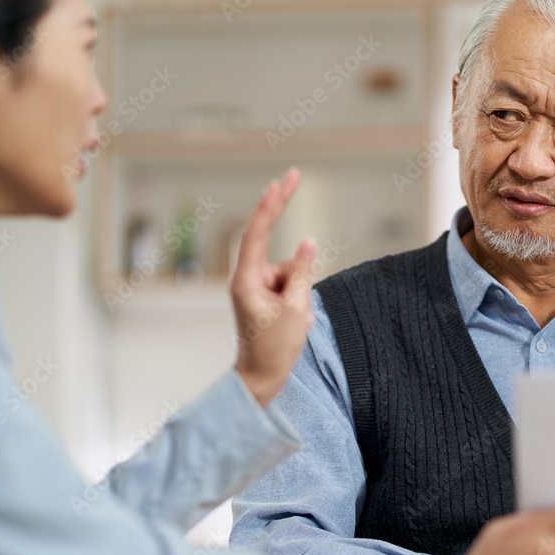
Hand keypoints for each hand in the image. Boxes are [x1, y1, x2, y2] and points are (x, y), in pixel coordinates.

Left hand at [232, 168, 315, 406]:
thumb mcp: (296, 310)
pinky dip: (299, 302)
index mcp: (246, 280)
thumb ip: (303, 272)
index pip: (258, 232)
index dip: (272, 204)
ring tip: (295, 323)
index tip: (283, 181)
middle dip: (283, 222)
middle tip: (293, 175)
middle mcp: (247, 278)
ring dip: (300, 294)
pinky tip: (295, 325)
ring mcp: (256, 288)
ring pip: (290, 272)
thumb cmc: (274, 348)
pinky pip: (290, 286)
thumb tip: (308, 243)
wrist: (261, 379)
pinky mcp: (265, 297)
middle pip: (271, 243)